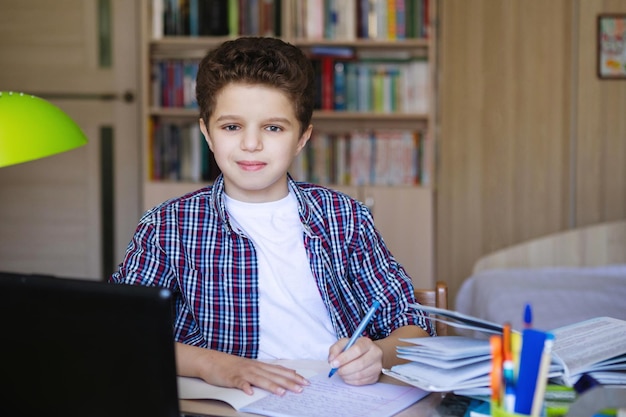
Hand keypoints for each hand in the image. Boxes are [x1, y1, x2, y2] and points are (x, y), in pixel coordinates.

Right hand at [176, 342, 308, 395]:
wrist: (212, 360)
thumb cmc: (232, 365)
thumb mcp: (251, 367)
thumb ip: (264, 372)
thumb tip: (280, 377)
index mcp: (260, 366)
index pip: (280, 371)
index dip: (293, 376)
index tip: (305, 381)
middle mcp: (254, 368)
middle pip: (274, 375)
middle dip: (288, 382)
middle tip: (301, 388)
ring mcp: (243, 372)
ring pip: (259, 379)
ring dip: (271, 386)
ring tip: (281, 392)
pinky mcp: (231, 378)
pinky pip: (239, 383)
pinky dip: (244, 387)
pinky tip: (250, 392)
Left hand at [327, 337, 382, 384]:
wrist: (369, 354)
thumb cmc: (354, 348)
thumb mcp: (344, 343)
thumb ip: (335, 349)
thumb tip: (331, 360)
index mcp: (367, 343)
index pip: (357, 350)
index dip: (344, 358)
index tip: (334, 364)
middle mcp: (375, 354)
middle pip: (360, 364)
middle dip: (345, 369)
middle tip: (336, 370)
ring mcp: (377, 366)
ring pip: (360, 374)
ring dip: (347, 376)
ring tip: (341, 373)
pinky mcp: (376, 377)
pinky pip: (362, 382)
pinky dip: (351, 381)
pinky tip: (346, 377)